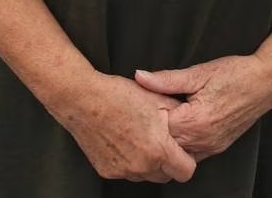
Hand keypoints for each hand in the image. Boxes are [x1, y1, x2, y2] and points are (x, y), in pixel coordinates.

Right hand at [52, 72, 196, 182]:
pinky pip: (127, 173)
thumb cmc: (118, 95)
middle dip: (167, 162)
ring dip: (148, 163)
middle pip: (166, 176)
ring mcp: (123, 171)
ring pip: (146, 176)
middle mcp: (141, 166)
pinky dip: (129, 162)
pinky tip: (123, 141)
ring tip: (139, 138)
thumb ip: (178, 116)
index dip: (186, 159)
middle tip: (159, 140)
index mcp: (158, 149)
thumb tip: (189, 125)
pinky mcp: (107, 171)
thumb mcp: (156, 99)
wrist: (82, 99)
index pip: (186, 171)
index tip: (180, 148)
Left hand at [134, 56, 271, 160]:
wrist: (265, 83)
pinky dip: (182, 143)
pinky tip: (180, 126)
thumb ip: (166, 79)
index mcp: (194, 122)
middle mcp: (202, 140)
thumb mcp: (197, 73)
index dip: (147, 113)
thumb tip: (139, 76)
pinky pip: (192, 153)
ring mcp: (211, 147)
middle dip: (156, 127)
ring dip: (169, 137)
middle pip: (165, 142)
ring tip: (165, 116)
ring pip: (178, 151)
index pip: (157, 127)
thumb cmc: (234, 74)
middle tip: (151, 107)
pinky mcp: (217, 147)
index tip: (143, 100)